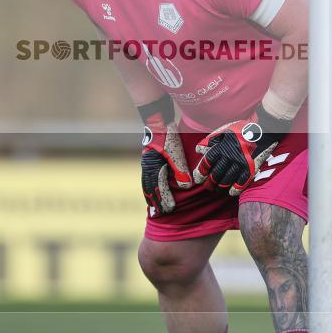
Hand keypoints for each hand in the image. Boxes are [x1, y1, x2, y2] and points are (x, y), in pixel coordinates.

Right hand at [139, 96, 191, 214]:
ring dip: (150, 195)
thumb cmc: (167, 135)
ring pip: (146, 183)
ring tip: (153, 205)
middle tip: (161, 213)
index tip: (170, 209)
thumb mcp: (176, 152)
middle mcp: (147, 166)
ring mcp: (146, 162)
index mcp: (153, 167)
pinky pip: (147, 177)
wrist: (158, 119)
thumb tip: (185, 187)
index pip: (158, 188)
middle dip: (155, 201)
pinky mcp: (149, 158)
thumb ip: (180, 170)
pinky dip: (149, 186)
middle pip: (150, 188)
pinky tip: (153, 188)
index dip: (163, 199)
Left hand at [193, 105, 291, 195]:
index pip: (207, 162)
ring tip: (218, 189)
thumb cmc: (241, 130)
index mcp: (222, 146)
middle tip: (208, 186)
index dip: (201, 172)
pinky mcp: (251, 168)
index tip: (198, 178)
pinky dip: (235, 189)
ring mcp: (241, 163)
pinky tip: (231, 192)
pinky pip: (242, 182)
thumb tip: (198, 150)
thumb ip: (210, 140)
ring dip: (220, 187)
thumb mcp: (224, 131)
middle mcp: (230, 156)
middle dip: (210, 183)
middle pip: (216, 174)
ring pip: (227, 180)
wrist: (264, 129)